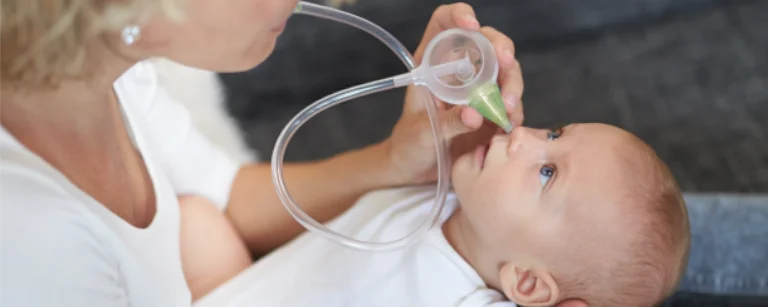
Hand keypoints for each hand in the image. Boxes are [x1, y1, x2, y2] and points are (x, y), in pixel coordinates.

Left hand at [384, 2, 523, 184]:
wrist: (417, 170)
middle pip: (488, 43)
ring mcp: (479, 89)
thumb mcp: (423, 132)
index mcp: (433, 63)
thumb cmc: (410, 144)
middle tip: (507, 64)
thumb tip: (475, 115)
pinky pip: (511, 103)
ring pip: (507, 72)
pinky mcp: (493, 110)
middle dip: (502, 48)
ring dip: (512, 85)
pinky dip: (514, 111)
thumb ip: (448, 122)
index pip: (446, 24)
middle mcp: (460, 70)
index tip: (470, 25)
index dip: (459, 16)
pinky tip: (507, 126)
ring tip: (507, 108)